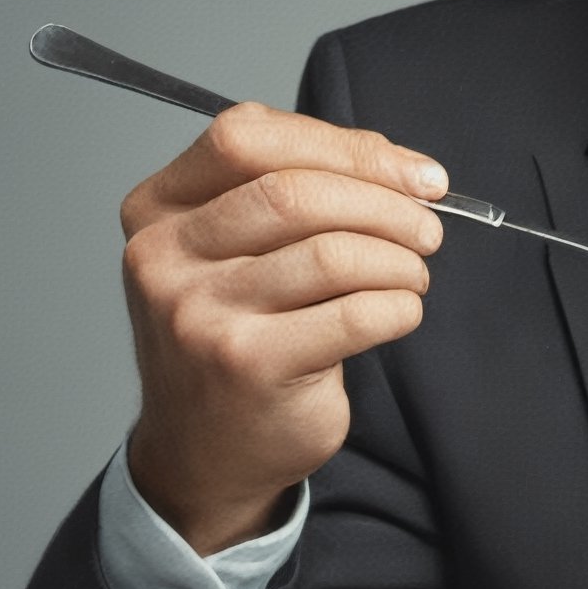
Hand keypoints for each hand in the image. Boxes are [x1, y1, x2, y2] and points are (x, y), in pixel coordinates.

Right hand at [118, 103, 447, 553]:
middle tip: (428, 228)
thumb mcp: (241, 251)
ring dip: (399, 259)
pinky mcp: (247, 365)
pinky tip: (400, 312)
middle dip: (387, 204)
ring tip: (414, 275)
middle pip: (296, 192)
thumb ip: (302, 192)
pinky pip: (354, 313)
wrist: (205, 451)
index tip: (413, 173)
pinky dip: (399, 307)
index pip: (248, 137)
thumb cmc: (239, 336)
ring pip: (332, 252)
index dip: (345, 146)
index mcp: (159, 209)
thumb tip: (405, 167)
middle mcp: (164, 256)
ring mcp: (199, 313)